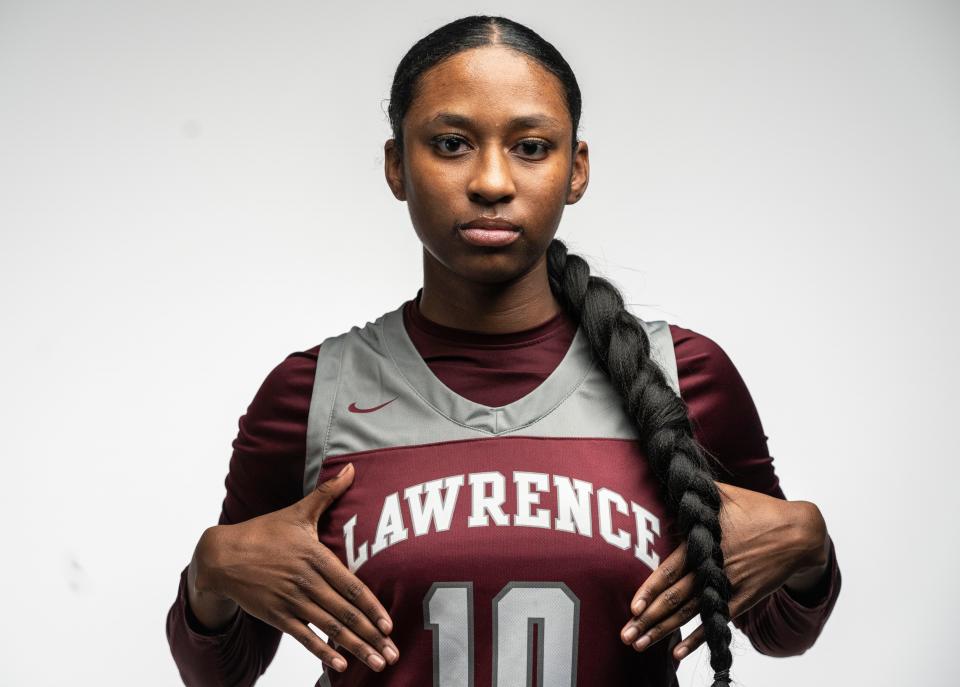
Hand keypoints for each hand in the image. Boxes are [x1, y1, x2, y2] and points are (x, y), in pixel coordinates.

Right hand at [192, 463, 399, 674]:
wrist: (221, 555)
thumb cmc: (265, 531)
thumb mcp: (298, 511)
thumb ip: (328, 493)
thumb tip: (353, 467)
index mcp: (315, 557)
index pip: (351, 586)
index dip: (372, 607)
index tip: (390, 624)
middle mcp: (305, 582)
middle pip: (345, 613)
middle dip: (371, 635)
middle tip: (394, 653)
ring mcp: (291, 601)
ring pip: (329, 629)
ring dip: (356, 648)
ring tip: (378, 663)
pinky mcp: (277, 616)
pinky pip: (304, 638)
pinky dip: (323, 653)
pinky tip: (341, 667)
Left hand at [619, 482, 828, 659]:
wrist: (799, 533)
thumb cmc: (758, 509)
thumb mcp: (724, 496)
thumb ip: (696, 491)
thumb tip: (673, 468)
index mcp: (704, 544)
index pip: (670, 570)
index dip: (650, 590)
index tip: (633, 606)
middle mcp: (712, 568)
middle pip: (674, 598)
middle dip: (648, 619)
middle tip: (625, 635)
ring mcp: (728, 586)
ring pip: (689, 613)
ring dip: (662, 631)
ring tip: (639, 645)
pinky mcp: (743, 599)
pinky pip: (715, 622)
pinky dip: (696, 639)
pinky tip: (677, 653)